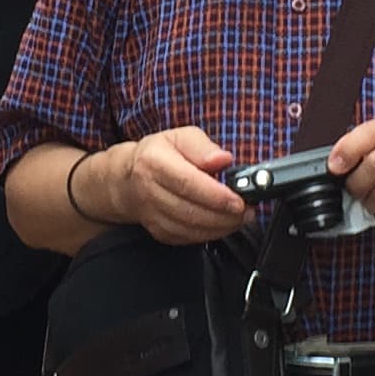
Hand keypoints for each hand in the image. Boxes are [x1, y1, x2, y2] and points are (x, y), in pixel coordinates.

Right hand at [86, 129, 247, 245]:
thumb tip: (223, 159)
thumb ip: (203, 147)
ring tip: (239, 217)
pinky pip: (188, 238)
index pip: (187, 183)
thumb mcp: (180, 137)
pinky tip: (222, 224)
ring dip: (221, 227)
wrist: (128, 180)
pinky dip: (210, 234)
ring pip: (191, 228)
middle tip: (247, 210)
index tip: (238, 200)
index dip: (215, 195)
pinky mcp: (159, 231)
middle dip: (225, 215)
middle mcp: (149, 190)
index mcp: (154, 162)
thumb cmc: (158, 156)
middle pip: (191, 210)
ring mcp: (152, 215)